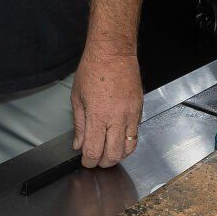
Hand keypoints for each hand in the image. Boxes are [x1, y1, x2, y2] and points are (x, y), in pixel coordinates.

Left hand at [71, 46, 142, 168]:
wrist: (113, 52)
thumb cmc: (93, 69)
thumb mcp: (77, 97)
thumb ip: (79, 124)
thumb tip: (78, 144)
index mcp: (98, 116)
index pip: (93, 150)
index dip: (88, 161)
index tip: (85, 162)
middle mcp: (116, 118)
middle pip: (113, 154)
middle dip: (103, 163)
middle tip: (96, 160)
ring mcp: (131, 114)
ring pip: (129, 148)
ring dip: (118, 155)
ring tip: (108, 152)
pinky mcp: (139, 109)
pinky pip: (136, 133)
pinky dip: (127, 141)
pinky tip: (118, 138)